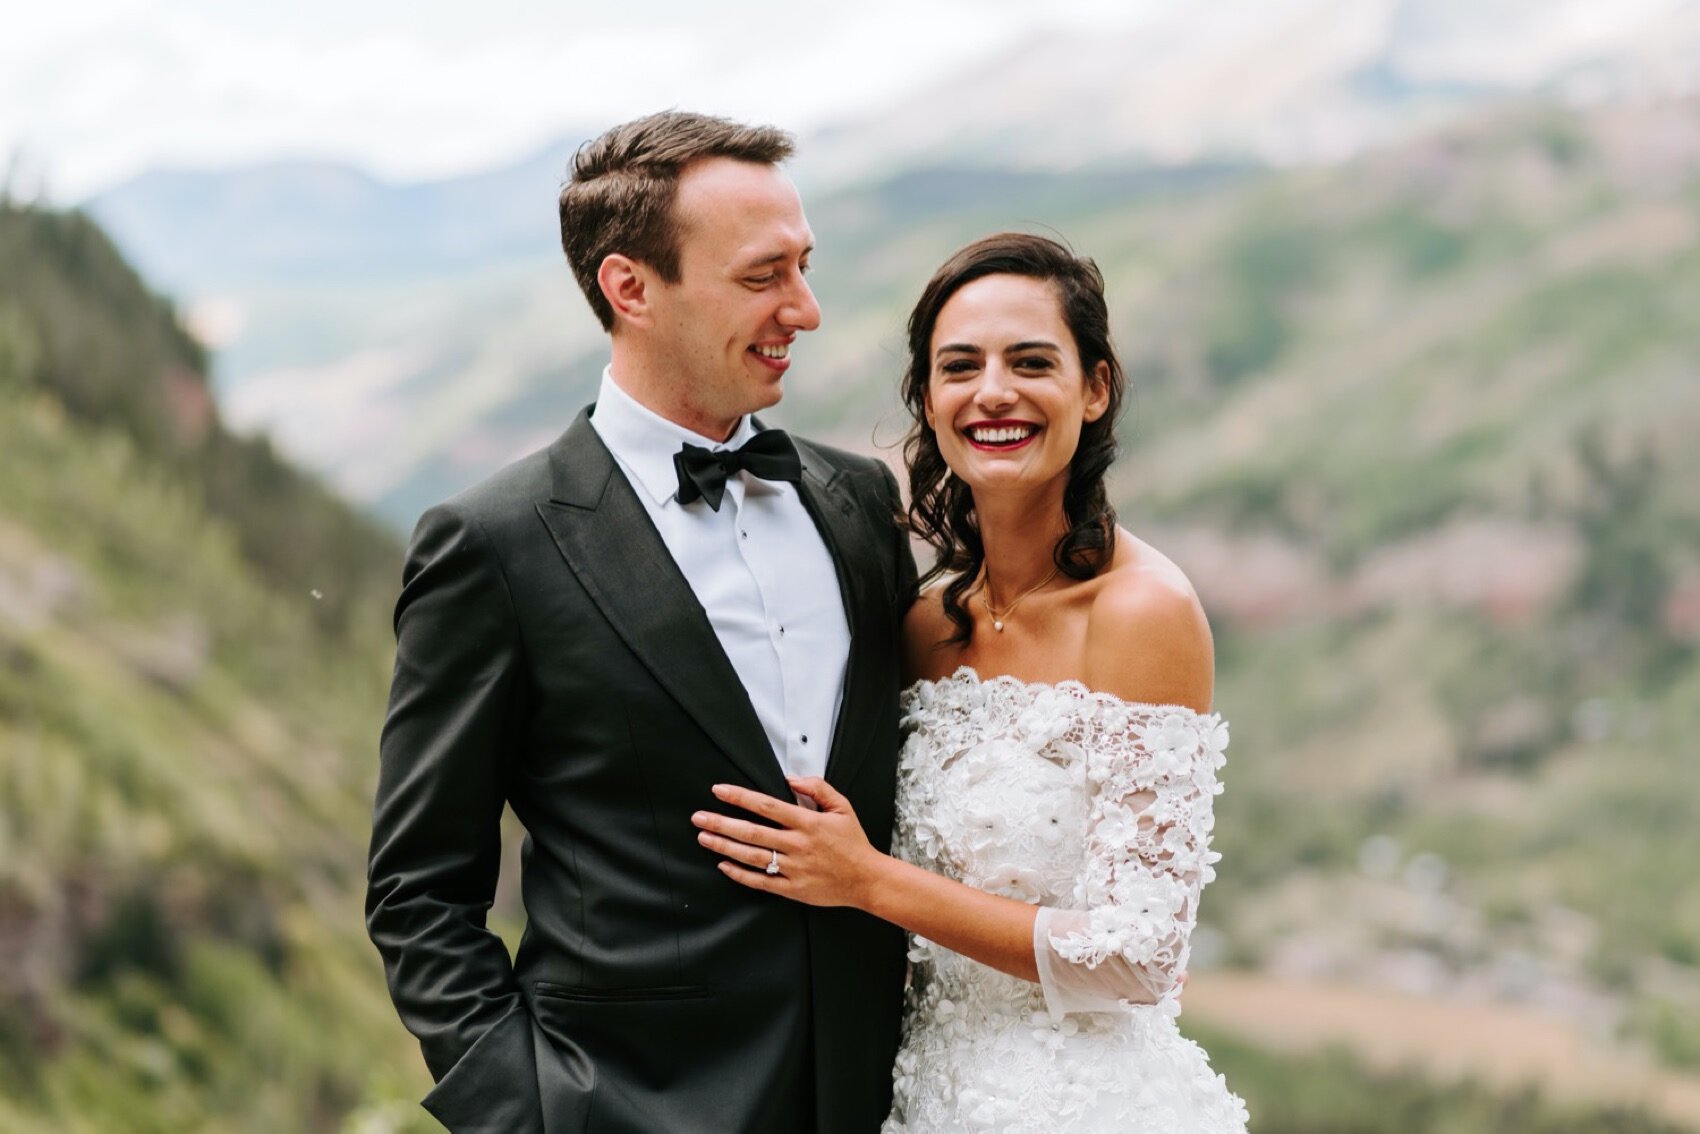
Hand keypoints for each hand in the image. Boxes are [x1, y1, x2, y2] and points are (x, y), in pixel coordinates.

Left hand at [692, 777, 882, 908]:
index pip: (767, 806)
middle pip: (752, 832)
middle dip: (722, 823)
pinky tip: (723, 864)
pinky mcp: (793, 889)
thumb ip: (818, 788)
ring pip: (752, 856)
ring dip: (725, 846)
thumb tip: (791, 779)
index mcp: (808, 823)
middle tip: (699, 817)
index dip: (740, 797)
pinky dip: (740, 874)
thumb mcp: (842, 807)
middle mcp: (798, 845)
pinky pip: (761, 881)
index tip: (719, 791)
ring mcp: (794, 868)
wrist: (867, 880)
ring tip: (704, 837)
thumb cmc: (853, 842)